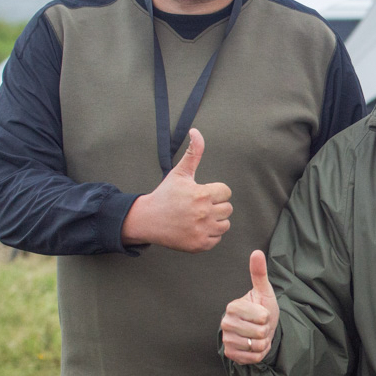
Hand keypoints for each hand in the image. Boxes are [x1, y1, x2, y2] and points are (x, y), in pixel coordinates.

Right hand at [121, 128, 232, 251]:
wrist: (147, 220)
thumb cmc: (166, 195)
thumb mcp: (179, 173)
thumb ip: (193, 152)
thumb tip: (196, 131)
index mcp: (201, 194)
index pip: (226, 192)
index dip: (215, 192)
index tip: (201, 194)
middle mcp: (203, 213)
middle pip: (227, 208)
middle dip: (215, 206)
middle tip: (198, 206)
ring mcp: (202, 230)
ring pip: (225, 224)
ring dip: (215, 221)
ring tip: (198, 217)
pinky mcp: (199, 245)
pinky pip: (217, 239)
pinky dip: (209, 235)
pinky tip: (195, 228)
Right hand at [221, 250, 278, 364]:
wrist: (261, 329)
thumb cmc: (263, 308)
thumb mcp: (265, 291)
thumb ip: (259, 273)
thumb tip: (257, 252)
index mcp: (233, 306)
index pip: (261, 316)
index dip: (267, 316)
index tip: (262, 313)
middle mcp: (226, 323)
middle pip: (259, 332)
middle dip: (266, 330)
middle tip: (261, 326)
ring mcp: (226, 339)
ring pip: (257, 345)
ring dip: (263, 342)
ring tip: (258, 335)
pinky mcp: (230, 354)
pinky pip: (253, 357)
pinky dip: (259, 353)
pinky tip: (255, 345)